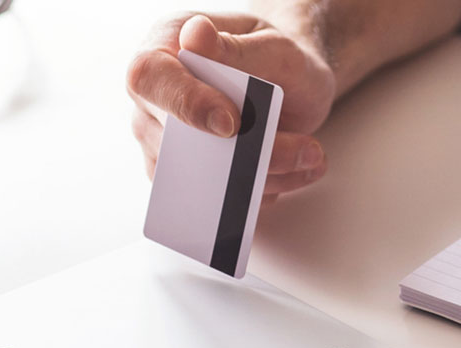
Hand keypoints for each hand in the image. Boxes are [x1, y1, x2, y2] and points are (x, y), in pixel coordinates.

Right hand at [126, 13, 336, 203]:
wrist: (291, 84)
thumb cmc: (276, 59)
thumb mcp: (272, 44)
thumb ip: (237, 47)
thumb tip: (195, 36)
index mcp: (164, 47)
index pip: (150, 77)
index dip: (185, 103)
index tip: (230, 124)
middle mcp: (155, 98)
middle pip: (176, 140)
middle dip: (247, 152)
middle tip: (304, 148)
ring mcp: (165, 141)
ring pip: (200, 177)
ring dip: (264, 174)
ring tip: (310, 155)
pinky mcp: (186, 176)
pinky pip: (217, 198)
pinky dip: (263, 189)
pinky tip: (295, 169)